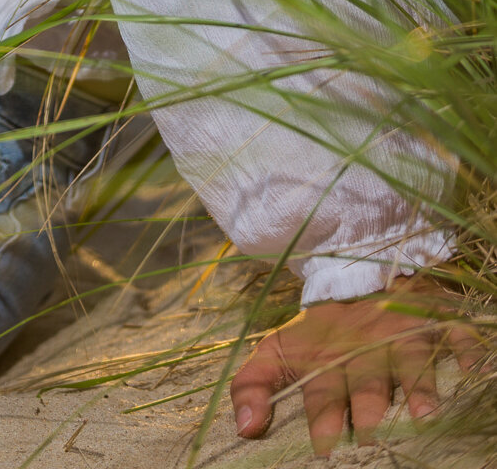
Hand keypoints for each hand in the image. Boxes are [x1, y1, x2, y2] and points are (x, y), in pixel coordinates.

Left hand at [230, 277, 484, 455]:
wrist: (357, 270)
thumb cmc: (321, 331)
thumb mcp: (280, 350)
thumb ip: (253, 385)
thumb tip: (245, 430)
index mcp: (327, 358)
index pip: (322, 392)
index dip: (323, 418)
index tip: (324, 447)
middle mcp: (365, 349)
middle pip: (367, 382)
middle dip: (370, 408)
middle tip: (372, 434)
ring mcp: (401, 335)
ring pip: (411, 362)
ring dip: (418, 387)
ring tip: (425, 414)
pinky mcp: (432, 321)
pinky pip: (454, 334)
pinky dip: (465, 349)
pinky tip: (473, 367)